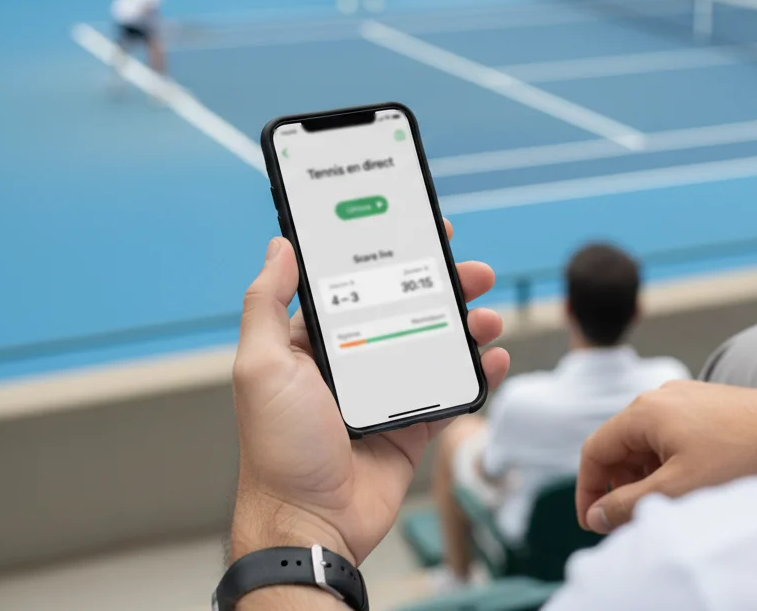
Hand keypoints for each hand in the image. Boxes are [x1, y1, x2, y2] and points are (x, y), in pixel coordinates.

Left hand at [230, 222, 509, 564]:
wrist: (311, 524)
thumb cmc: (278, 449)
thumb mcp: (261, 367)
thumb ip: (266, 304)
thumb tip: (279, 247)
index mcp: (313, 345)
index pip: (355, 287)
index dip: (388, 258)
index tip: (419, 232)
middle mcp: (351, 365)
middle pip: (407, 311)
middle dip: (443, 287)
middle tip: (473, 272)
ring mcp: (385, 395)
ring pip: (436, 347)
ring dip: (468, 327)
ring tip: (488, 318)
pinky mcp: (412, 427)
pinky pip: (452, 393)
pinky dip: (479, 374)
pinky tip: (495, 358)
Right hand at [577, 381, 756, 533]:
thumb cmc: (742, 459)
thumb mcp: (676, 491)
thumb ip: (627, 506)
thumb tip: (596, 516)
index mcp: (645, 411)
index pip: (595, 451)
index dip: (588, 492)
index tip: (594, 525)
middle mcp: (663, 397)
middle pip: (621, 446)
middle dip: (621, 487)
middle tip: (633, 523)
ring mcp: (691, 399)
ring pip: (651, 444)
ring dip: (649, 479)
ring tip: (669, 508)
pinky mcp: (714, 407)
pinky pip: (677, 438)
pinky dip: (674, 466)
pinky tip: (697, 488)